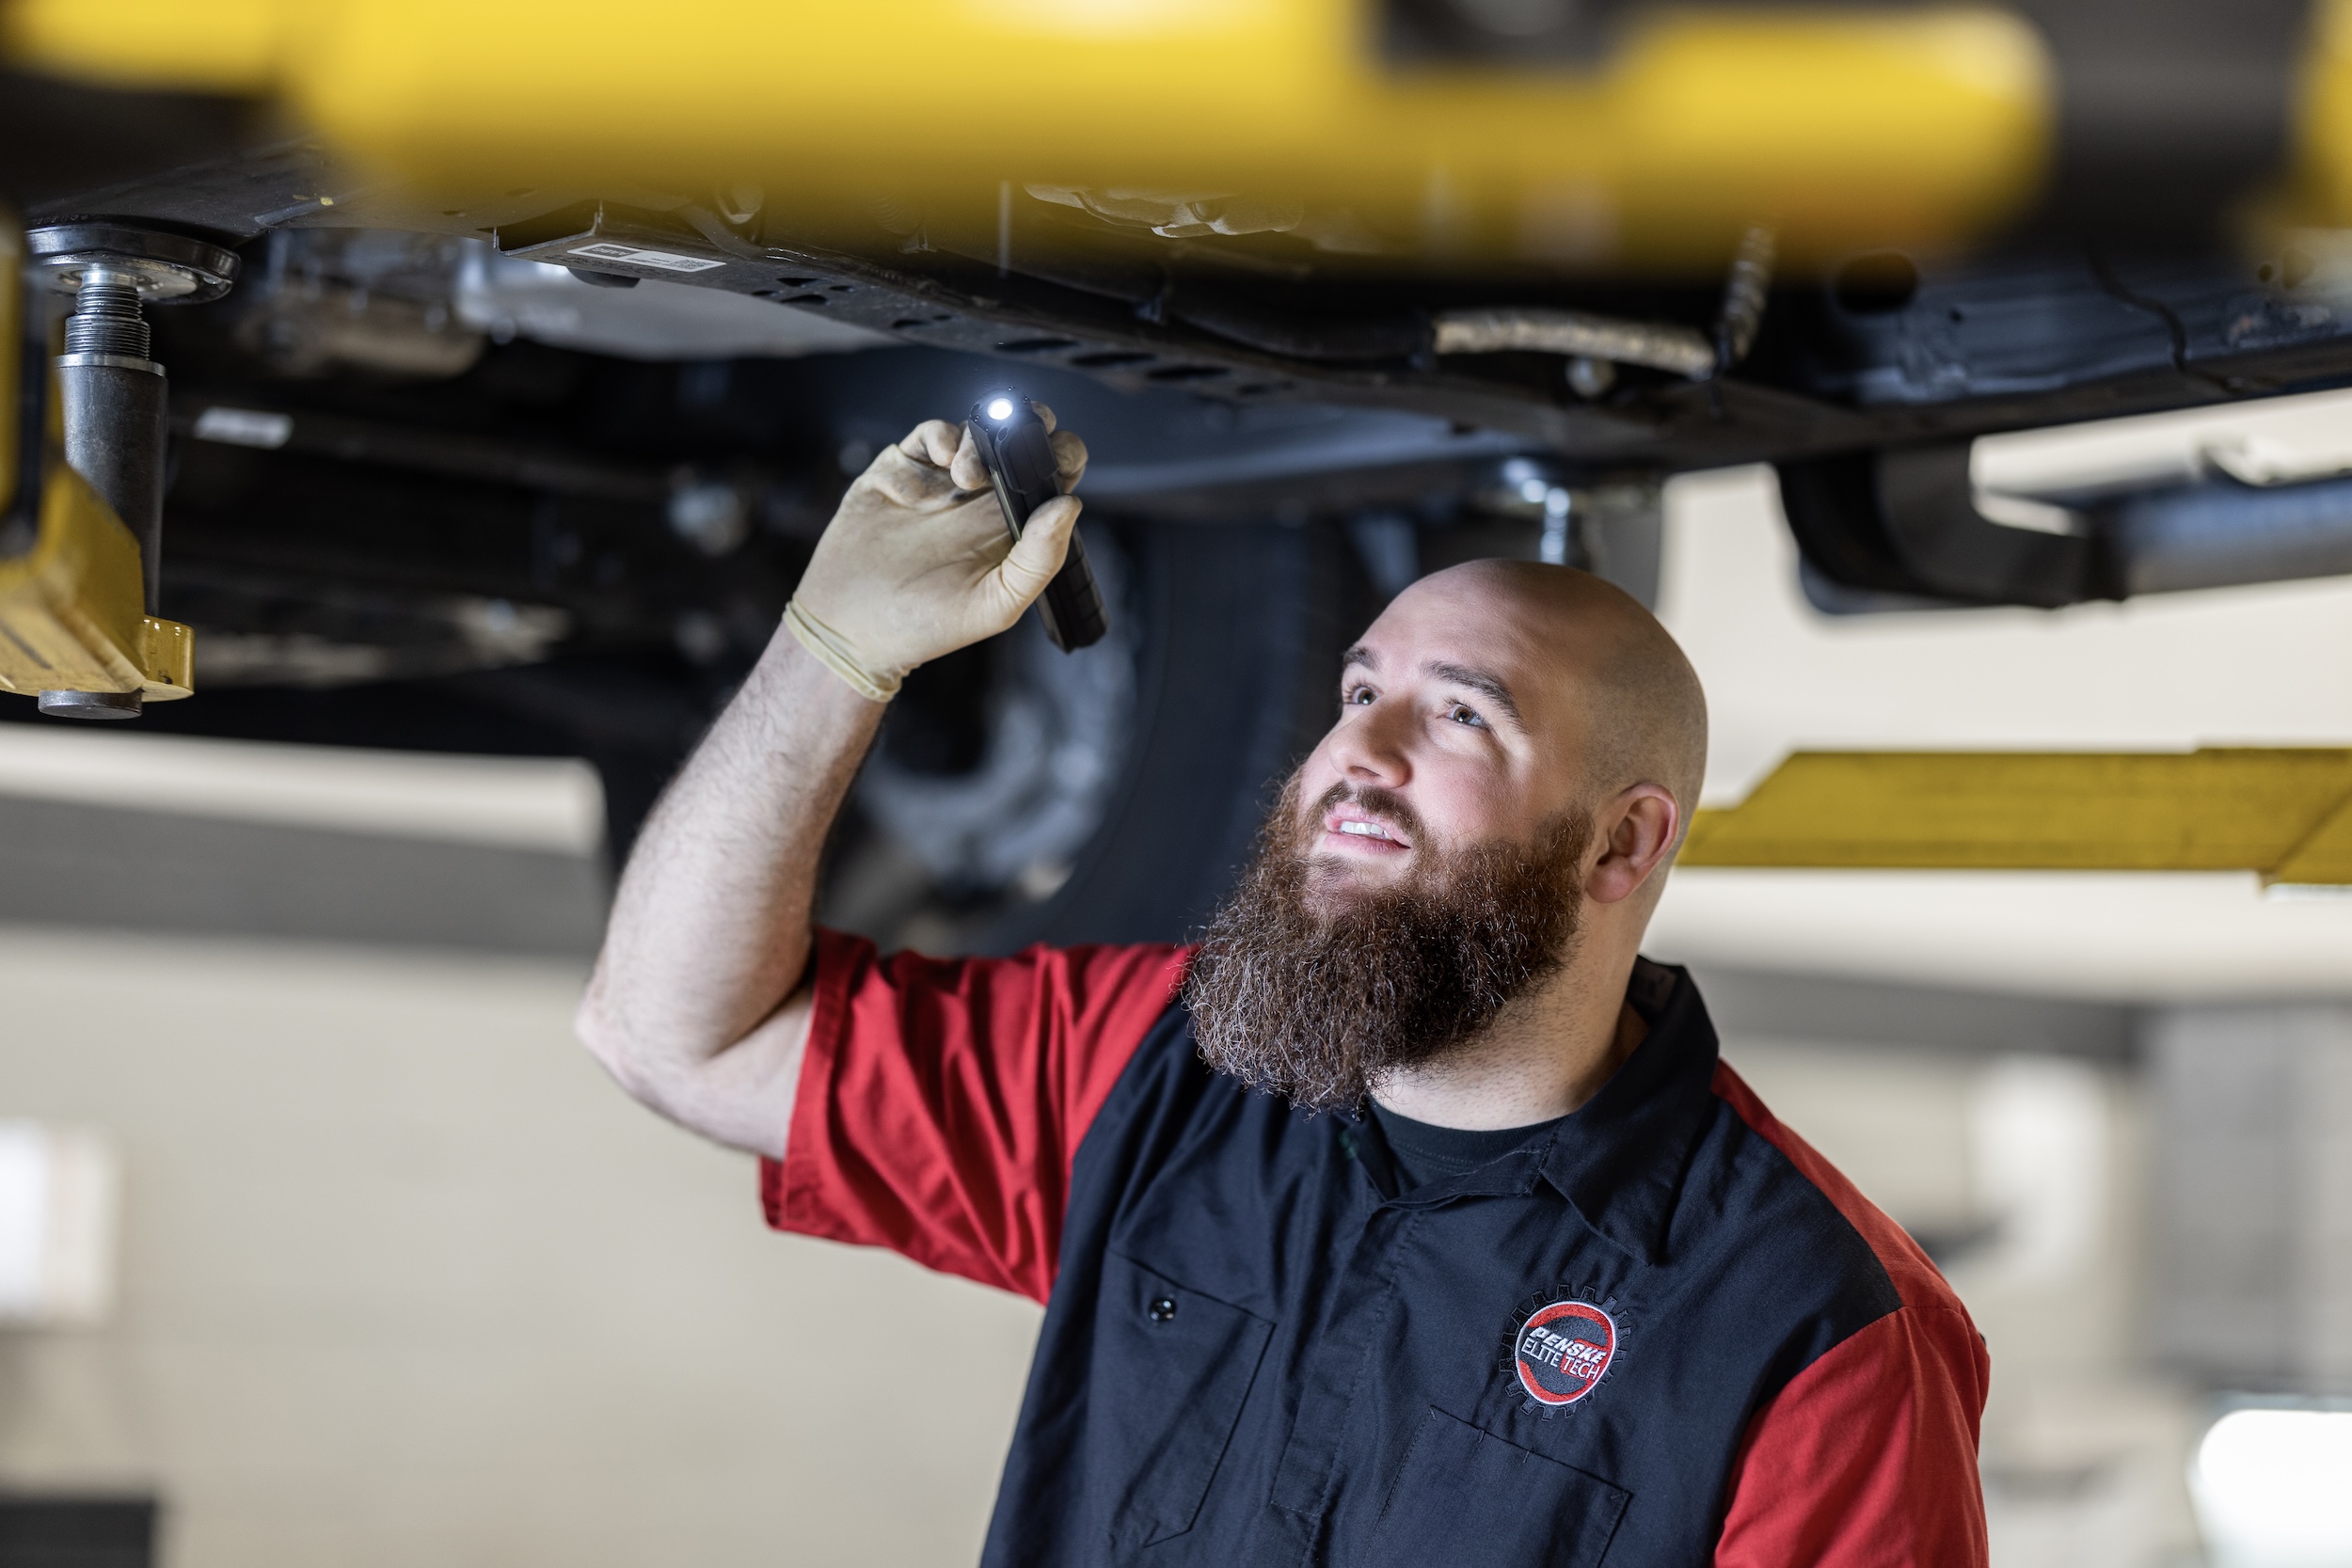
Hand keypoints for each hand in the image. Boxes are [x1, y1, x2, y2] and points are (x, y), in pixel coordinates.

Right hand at [788, 408, 1086, 696]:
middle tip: (1018, 445)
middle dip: (1030, 426)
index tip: (1055, 463)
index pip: (1054, 476)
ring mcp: (941, 482)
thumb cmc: (925, 626)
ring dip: (981, 441)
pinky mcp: (902, 470)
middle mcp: (981, 500)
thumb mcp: (995, 605)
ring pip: (977, 432)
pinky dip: (940, 437)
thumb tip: (1069, 506)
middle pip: (1022, 441)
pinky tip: (939, 465)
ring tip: (965, 476)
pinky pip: (930, 434)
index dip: (1063, 457)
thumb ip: (1038, 559)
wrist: (850, 626)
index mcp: (1013, 528)